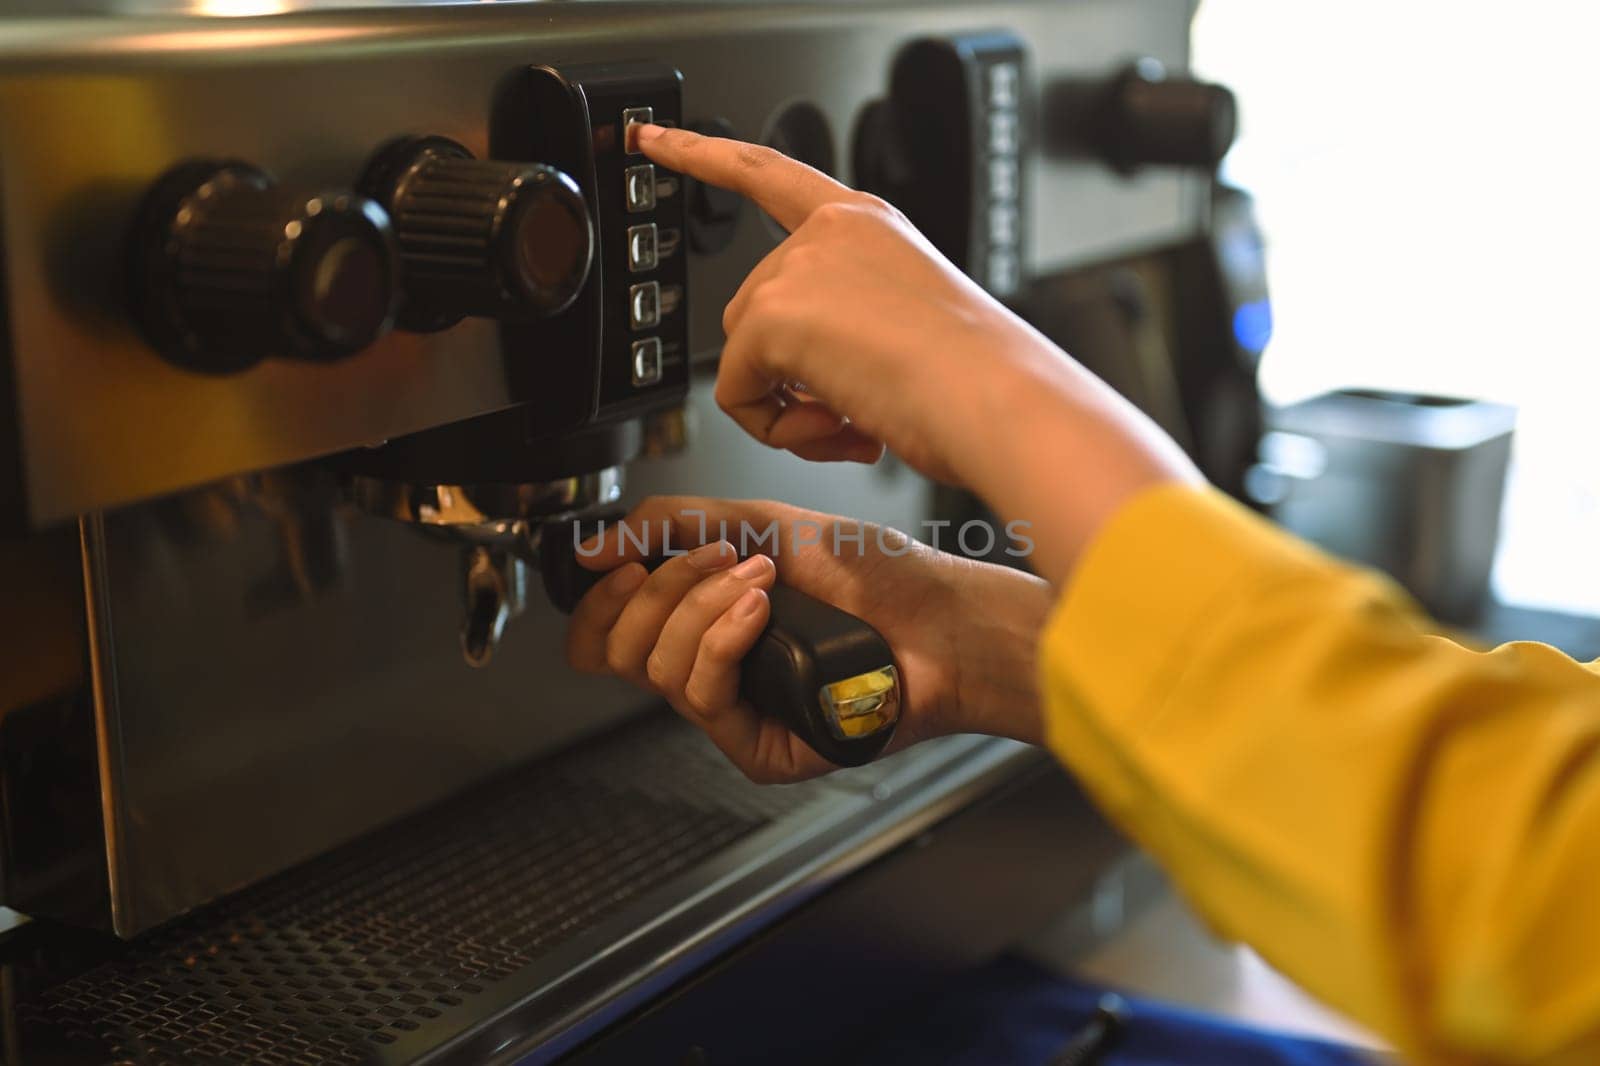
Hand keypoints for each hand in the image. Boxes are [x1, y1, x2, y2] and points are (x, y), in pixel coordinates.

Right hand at [564, 497, 1052, 782]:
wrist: (938, 615)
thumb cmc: (872, 575)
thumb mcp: (761, 524)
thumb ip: (672, 525)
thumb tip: (591, 549)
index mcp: (701, 627)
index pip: (607, 636)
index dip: (599, 601)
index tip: (623, 563)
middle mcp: (711, 674)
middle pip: (618, 652)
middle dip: (659, 588)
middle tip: (717, 559)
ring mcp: (735, 715)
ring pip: (656, 670)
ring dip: (701, 605)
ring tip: (759, 579)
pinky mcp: (759, 749)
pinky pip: (701, 696)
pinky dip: (723, 639)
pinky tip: (761, 611)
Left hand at [635, 125, 1200, 584]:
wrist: (997, 399)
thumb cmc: (976, 378)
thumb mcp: (906, 324)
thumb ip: (844, 327)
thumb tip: (803, 385)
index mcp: (865, 225)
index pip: (769, 174)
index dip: (703, 156)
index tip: (653, 139)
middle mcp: (828, 235)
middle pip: (752, 310)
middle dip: (790, 373)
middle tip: (853, 409)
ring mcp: (797, 270)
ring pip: (745, 359)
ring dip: (790, 409)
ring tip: (857, 421)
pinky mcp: (772, 316)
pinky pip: (738, 395)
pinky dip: (777, 430)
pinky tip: (839, 427)